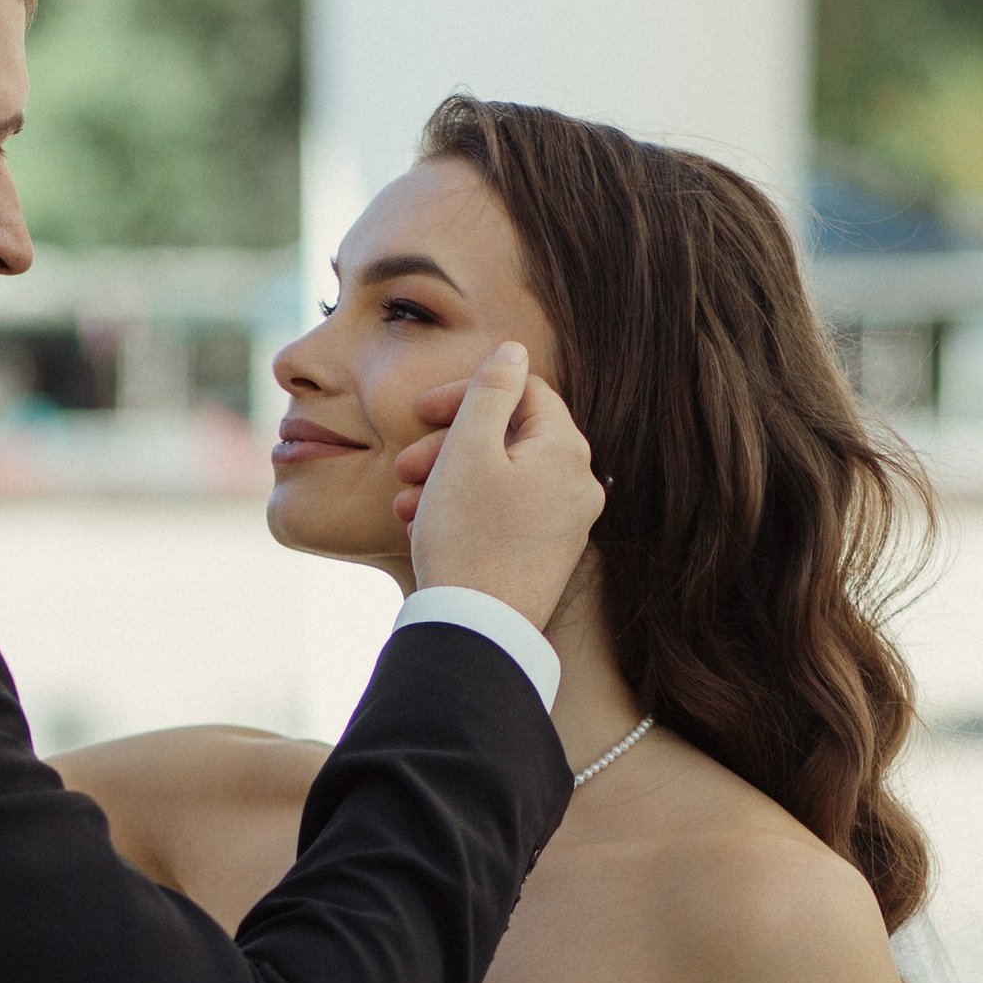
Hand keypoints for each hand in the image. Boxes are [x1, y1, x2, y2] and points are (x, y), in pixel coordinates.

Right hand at [395, 340, 602, 627]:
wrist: (477, 633)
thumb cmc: (468, 539)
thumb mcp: (468, 450)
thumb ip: (491, 389)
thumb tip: (514, 349)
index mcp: (566, 451)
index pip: (523, 391)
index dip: (467, 393)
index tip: (422, 411)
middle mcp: (578, 486)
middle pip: (510, 437)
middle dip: (450, 443)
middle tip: (404, 464)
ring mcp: (566, 525)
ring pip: (502, 477)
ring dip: (448, 479)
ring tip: (406, 501)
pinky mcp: (546, 558)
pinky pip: (506, 514)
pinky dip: (466, 509)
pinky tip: (423, 526)